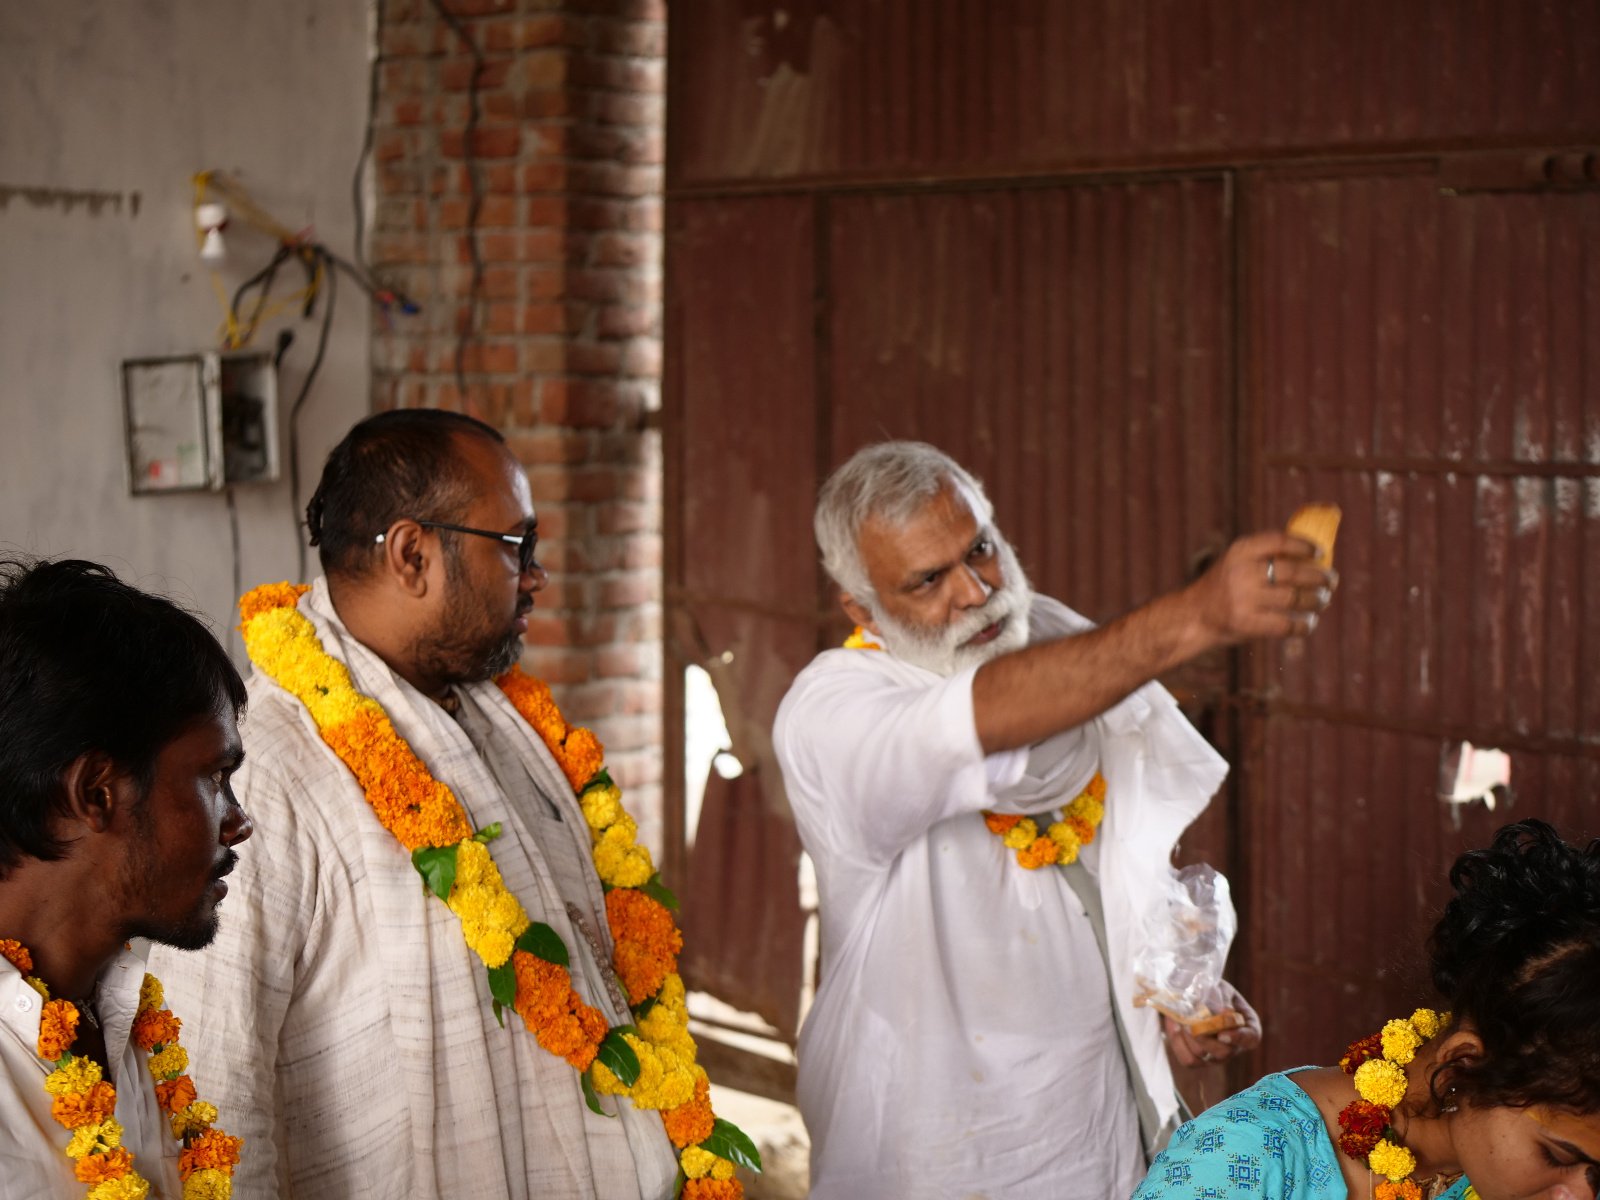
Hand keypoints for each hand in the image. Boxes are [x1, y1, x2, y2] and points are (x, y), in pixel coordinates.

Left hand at [1162, 983, 1261, 1067]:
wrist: (1190, 994)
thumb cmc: (1211, 990)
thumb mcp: (1220, 988)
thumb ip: (1222, 998)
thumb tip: (1225, 1012)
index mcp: (1247, 1026)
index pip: (1250, 1038)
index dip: (1239, 1038)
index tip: (1223, 1034)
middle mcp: (1234, 1046)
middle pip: (1223, 1052)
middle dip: (1204, 1038)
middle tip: (1190, 1024)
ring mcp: (1216, 1056)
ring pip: (1202, 1056)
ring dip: (1188, 1037)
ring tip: (1181, 1020)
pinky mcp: (1198, 1061)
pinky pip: (1188, 1059)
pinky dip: (1178, 1043)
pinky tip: (1175, 1027)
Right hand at [1184, 531, 1337, 644]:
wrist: (1194, 616)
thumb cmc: (1225, 587)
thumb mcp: (1237, 562)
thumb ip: (1267, 556)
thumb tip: (1316, 557)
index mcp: (1240, 550)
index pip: (1280, 541)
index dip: (1305, 546)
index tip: (1320, 554)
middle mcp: (1241, 572)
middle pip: (1294, 572)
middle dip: (1320, 577)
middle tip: (1332, 581)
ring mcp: (1243, 599)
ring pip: (1295, 598)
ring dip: (1317, 600)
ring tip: (1323, 600)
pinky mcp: (1246, 624)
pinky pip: (1287, 625)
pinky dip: (1304, 624)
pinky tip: (1308, 622)